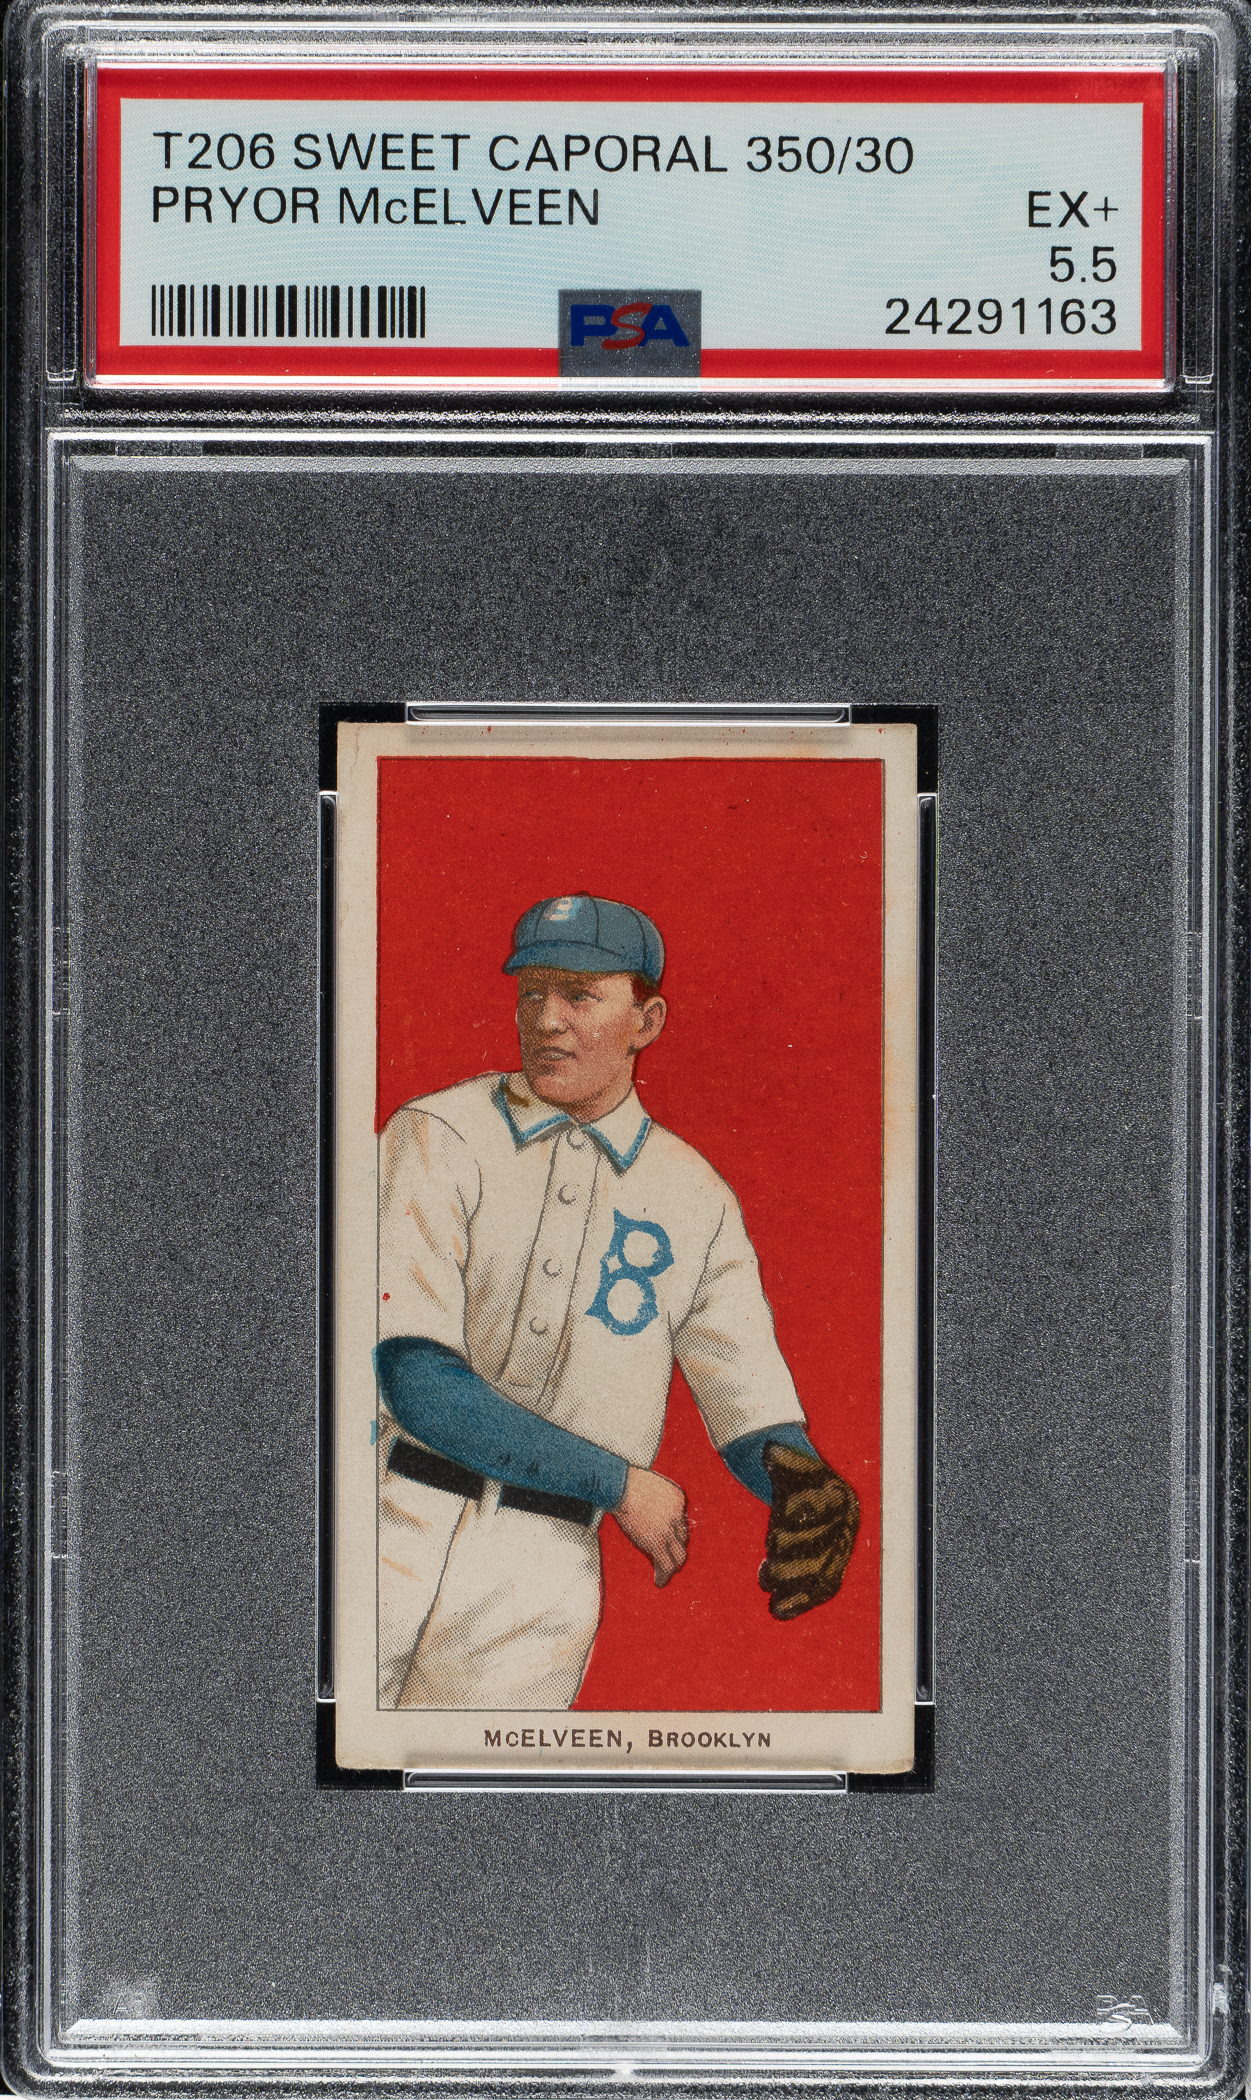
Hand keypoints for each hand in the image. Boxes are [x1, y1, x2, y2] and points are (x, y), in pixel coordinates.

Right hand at [612, 1466, 688, 1586]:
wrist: (621, 1486)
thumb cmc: (626, 1482)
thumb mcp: (648, 1485)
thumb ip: (654, 1498)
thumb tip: (646, 1511)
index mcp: (678, 1498)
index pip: (681, 1520)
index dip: (673, 1530)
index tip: (666, 1537)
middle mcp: (679, 1514)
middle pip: (682, 1537)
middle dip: (675, 1547)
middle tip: (670, 1558)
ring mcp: (669, 1530)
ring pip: (679, 1554)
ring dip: (673, 1565)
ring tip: (667, 1574)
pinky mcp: (658, 1542)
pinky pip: (665, 1563)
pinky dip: (664, 1575)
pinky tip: (660, 1582)